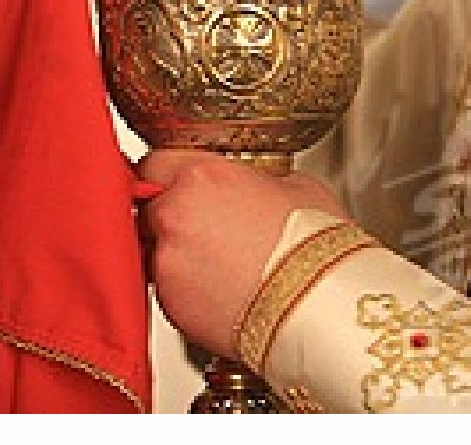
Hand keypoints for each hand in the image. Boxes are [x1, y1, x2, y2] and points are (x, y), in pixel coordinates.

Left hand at [137, 150, 347, 357]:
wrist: (322, 306)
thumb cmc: (316, 247)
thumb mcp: (294, 187)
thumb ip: (255, 180)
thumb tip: (254, 185)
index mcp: (200, 177)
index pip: (154, 164)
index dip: (168, 176)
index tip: (177, 184)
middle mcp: (174, 216)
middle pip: (148, 208)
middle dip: (172, 217)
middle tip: (206, 230)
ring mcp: (168, 264)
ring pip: (155, 251)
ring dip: (178, 255)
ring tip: (221, 267)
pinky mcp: (170, 305)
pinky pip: (168, 289)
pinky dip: (187, 290)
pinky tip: (224, 292)